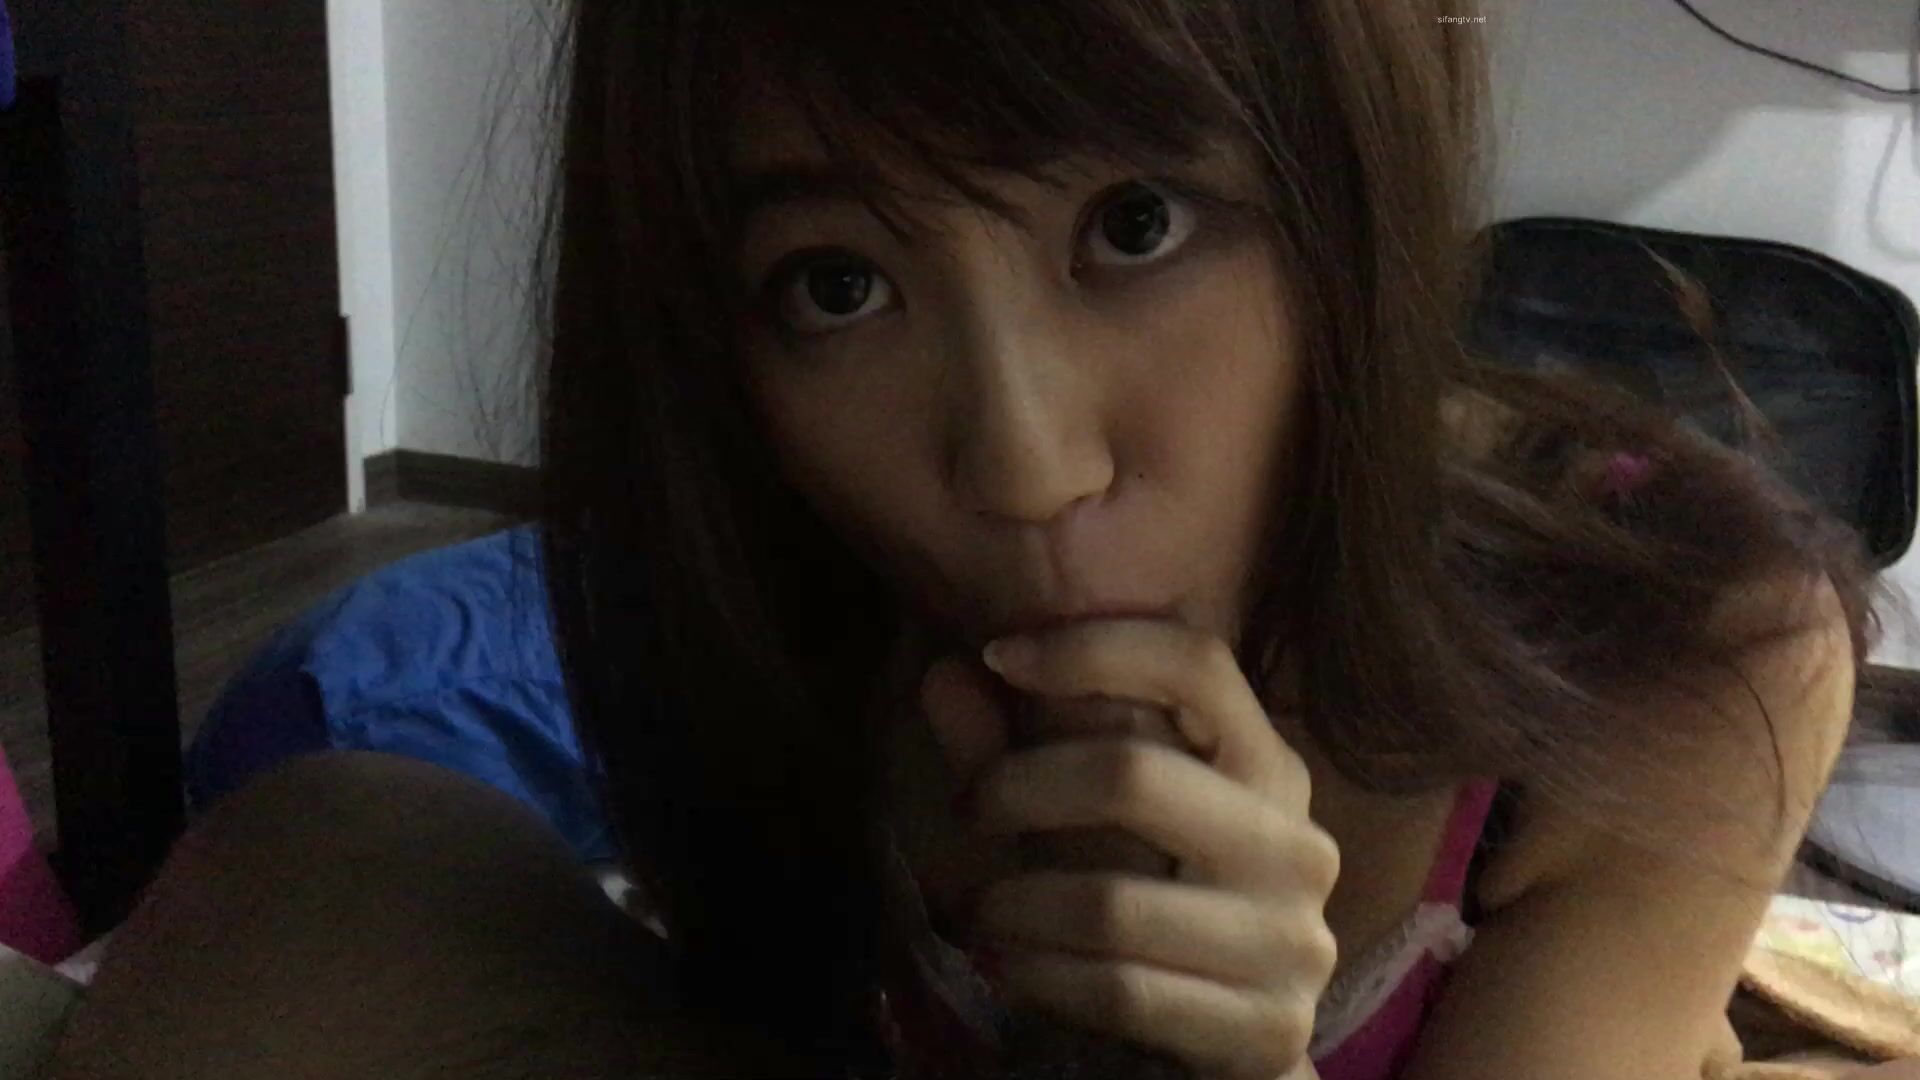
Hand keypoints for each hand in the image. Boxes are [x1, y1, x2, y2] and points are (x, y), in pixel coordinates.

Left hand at [921, 618, 1339, 1079]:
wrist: (1232, 1044)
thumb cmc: (1146, 906)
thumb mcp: (1081, 822)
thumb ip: (1012, 750)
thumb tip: (942, 673)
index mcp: (1267, 766)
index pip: (1196, 664)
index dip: (1092, 647)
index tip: (997, 655)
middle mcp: (1294, 842)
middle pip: (1134, 774)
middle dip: (1018, 788)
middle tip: (968, 809)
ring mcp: (1291, 940)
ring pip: (1111, 903)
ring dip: (1014, 906)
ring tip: (979, 910)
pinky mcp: (1268, 1028)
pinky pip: (1122, 991)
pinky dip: (1043, 976)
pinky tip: (1011, 966)